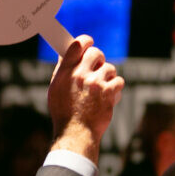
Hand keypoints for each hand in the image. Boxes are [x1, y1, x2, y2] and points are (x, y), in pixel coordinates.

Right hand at [48, 35, 123, 163]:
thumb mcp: (55, 89)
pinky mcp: (109, 93)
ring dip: (108, 77)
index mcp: (64, 72)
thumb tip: (66, 53)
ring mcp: (95, 84)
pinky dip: (116, 89)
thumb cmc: (64, 113)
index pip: (77, 44)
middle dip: (99, 59)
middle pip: (96, 52)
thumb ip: (62, 70)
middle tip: (97, 68)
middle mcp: (80, 75)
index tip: (89, 43)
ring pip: (109, 68)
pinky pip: (119, 81)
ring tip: (101, 90)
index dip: (86, 41)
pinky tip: (109, 97)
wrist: (76, 133)